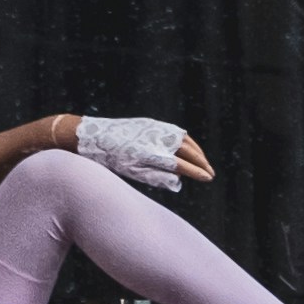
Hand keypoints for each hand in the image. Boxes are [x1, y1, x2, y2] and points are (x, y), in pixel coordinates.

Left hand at [79, 115, 208, 191]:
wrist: (92, 136)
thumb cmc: (110, 159)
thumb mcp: (132, 173)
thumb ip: (156, 177)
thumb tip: (178, 181)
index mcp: (150, 154)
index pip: (180, 164)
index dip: (196, 172)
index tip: (208, 178)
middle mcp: (155, 139)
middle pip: (187, 150)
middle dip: (201, 162)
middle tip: (210, 173)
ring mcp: (154, 128)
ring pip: (183, 139)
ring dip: (196, 151)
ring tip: (204, 163)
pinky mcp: (151, 122)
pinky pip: (175, 131)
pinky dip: (186, 140)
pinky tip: (190, 147)